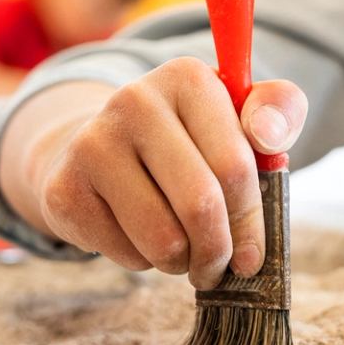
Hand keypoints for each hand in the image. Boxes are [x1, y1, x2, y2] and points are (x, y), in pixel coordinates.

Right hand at [32, 58, 306, 288]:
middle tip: (219, 267)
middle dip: (218, 252)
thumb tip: (270, 134)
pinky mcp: (63, 187)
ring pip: (163, 240)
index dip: (252, 221)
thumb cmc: (189, 142)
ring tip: (182, 250)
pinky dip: (142, 261)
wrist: (99, 151)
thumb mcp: (239, 119)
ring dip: (182, 262)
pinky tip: (138, 236)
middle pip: (199, 205)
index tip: (254, 250)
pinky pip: (126, 254)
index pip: (235, 166)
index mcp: (187, 77)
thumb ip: (279, 113)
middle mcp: (134, 99)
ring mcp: (91, 142)